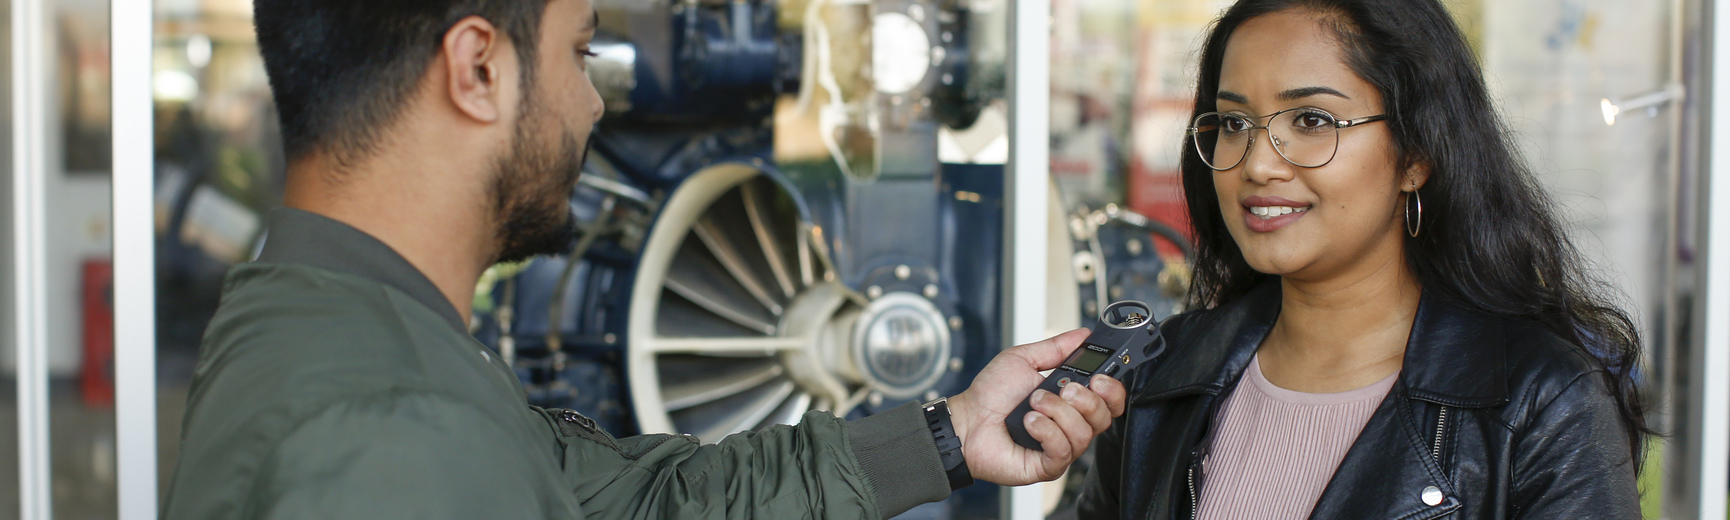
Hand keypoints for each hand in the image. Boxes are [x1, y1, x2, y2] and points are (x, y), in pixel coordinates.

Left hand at [946, 328, 1127, 485]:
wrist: (966, 421)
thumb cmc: (990, 395)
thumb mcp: (1023, 359)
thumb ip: (1056, 347)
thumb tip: (1083, 335)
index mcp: (1070, 400)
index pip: (1110, 399)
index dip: (1112, 389)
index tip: (1099, 377)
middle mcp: (1070, 424)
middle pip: (1105, 417)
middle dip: (1086, 399)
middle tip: (1063, 389)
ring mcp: (1061, 446)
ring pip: (1085, 433)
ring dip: (1057, 412)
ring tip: (1033, 404)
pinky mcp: (1049, 465)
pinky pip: (1064, 450)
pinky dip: (1046, 431)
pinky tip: (1030, 422)